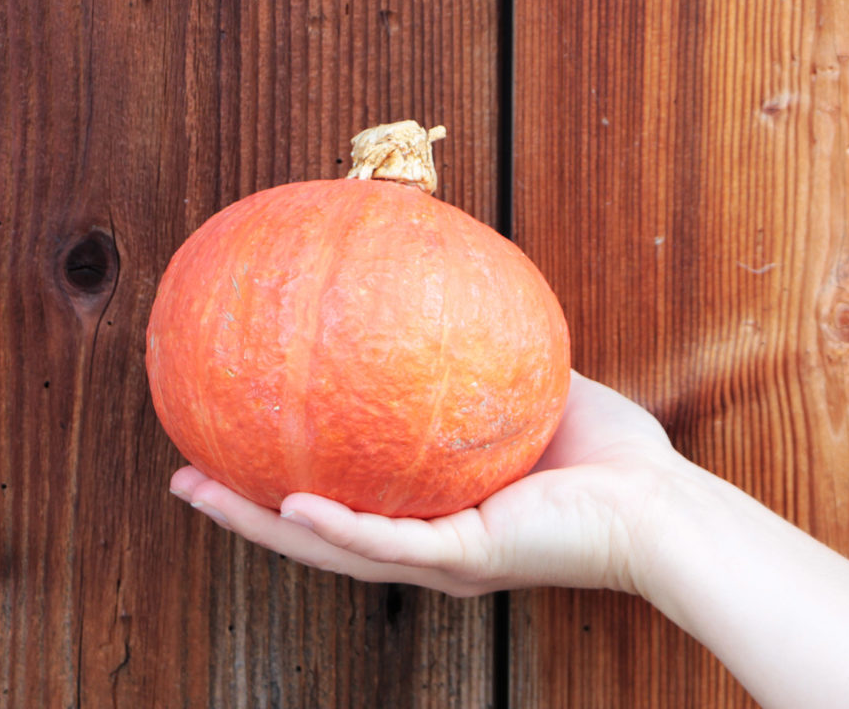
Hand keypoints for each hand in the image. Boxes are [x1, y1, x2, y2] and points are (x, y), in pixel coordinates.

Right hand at [169, 371, 690, 595]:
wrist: (664, 507)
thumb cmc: (611, 458)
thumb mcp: (528, 386)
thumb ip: (477, 352)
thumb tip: (439, 288)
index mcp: (433, 512)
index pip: (342, 501)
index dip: (280, 481)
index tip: (233, 448)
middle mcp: (425, 545)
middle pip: (313, 534)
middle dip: (245, 511)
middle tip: (184, 478)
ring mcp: (440, 558)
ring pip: (331, 549)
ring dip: (261, 526)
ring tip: (200, 491)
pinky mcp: (467, 559)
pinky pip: (390, 544)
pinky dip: (337, 529)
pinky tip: (289, 505)